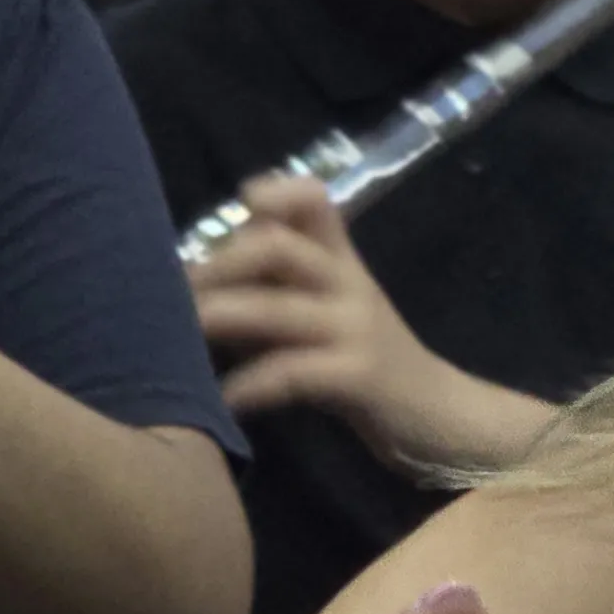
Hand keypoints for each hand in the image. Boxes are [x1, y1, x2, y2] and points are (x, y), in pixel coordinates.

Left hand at [191, 175, 548, 474]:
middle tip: (173, 296)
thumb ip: (274, 294)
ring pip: (277, 308)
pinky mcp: (359, 376)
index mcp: (342, 264)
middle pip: (277, 246)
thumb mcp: (326, 317)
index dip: (270, 195)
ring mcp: (356, 329)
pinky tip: (226, 400)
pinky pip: (292, 373)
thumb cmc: (369, 368)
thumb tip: (191, 283)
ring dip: (220, 319)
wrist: (440, 419)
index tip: (233, 215)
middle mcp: (349, 284)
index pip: (311, 202)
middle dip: (218, 266)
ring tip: (180, 336)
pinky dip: (251, 387)